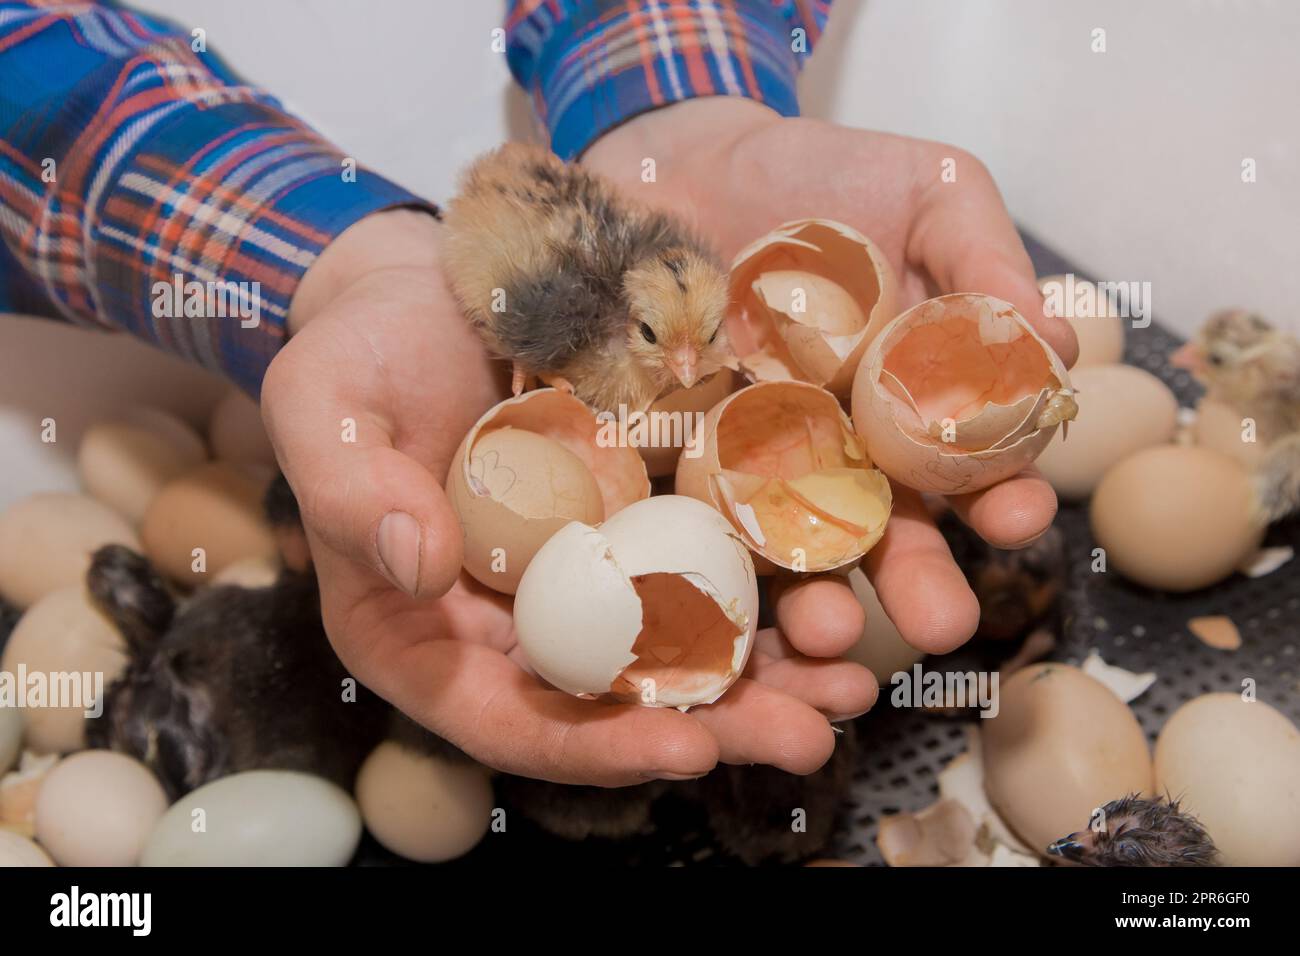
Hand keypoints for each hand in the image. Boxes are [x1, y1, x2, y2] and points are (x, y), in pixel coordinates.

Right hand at [262, 208, 874, 785]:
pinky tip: (843, 593)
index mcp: (423, 630)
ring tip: (856, 687)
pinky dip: (773, 587)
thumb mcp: (326, 402)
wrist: (427, 283)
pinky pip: (709, 565)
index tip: (682, 749)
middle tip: (812, 737)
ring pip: (677, 647)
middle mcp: (513, 622)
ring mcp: (587, 573)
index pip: (507, 718)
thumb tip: (416, 567)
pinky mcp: (642, 517)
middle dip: (714, 727)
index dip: (593, 747)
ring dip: (769, 677)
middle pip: (613, 704)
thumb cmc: (358, 347)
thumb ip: (348, 487)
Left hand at [585, 98, 1078, 656]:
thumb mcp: (929, 191)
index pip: (972, 464)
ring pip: (794, 547)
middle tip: (940, 626)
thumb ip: (987, 258)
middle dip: (918, 581)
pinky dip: (708, 561)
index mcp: (917, 403)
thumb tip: (1058, 338)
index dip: (1001, 492)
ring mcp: (758, 463)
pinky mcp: (677, 459)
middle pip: (890, 530)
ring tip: (829, 631)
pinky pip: (694, 519)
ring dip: (818, 599)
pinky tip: (720, 593)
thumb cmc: (824, 175)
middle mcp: (845, 450)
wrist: (689, 162)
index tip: (1017, 514)